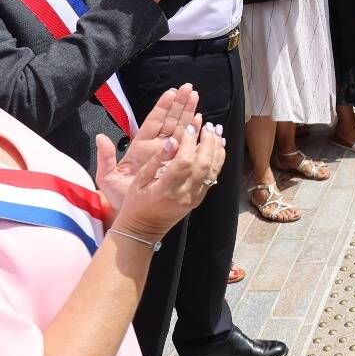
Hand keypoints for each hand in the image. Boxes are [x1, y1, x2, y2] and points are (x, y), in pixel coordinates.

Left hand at [95, 84, 199, 217]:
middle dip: (179, 104)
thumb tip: (100, 137)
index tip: (170, 92)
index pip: (153, 122)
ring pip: (181, 130)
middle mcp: (156, 148)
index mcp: (140, 147)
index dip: (162, 107)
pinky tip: (201, 122)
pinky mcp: (176, 165)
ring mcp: (168, 155)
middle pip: (170, 121)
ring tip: (196, 97)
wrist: (132, 216)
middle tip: (189, 88)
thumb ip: (105, 157)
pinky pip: (187, 147)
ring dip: (189, 114)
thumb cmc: (118, 197)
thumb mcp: (108, 177)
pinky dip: (194, 134)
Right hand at [104, 103, 223, 243]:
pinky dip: (217, 160)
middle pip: (203, 165)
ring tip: (217, 131)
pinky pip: (213, 177)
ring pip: (212, 171)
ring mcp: (194, 197)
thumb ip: (156, 161)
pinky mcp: (199, 198)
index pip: (184, 162)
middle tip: (209, 125)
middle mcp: (184, 194)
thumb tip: (172, 141)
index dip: (189, 143)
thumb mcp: (139, 181)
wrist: (143, 230)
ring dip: (217, 149)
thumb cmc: (136, 204)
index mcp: (166, 189)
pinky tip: (218, 147)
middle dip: (208, 142)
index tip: (190, 127)